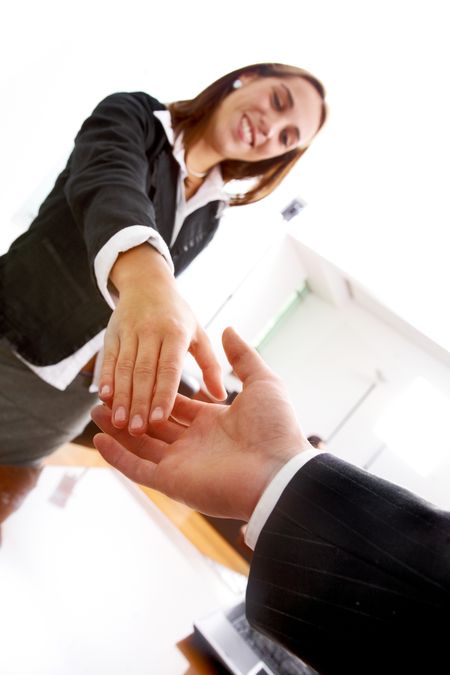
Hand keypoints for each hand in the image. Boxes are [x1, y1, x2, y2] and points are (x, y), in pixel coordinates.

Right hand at [92, 327, 310, 520]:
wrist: (282, 471)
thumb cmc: (276, 427)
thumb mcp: (262, 383)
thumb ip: (242, 358)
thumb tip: (228, 329)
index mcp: (211, 422)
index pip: (175, 404)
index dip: (154, 391)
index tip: (135, 376)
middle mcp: (194, 443)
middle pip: (153, 423)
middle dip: (130, 408)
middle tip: (105, 395)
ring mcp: (181, 464)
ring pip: (140, 444)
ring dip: (118, 428)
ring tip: (96, 410)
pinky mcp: (173, 482)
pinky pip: (138, 468)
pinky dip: (117, 456)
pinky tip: (99, 438)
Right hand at [98, 244, 225, 434]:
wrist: (147, 283)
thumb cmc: (179, 315)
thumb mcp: (199, 334)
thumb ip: (210, 365)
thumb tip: (221, 397)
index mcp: (176, 333)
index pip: (169, 368)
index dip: (163, 393)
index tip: (159, 418)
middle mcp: (151, 331)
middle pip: (144, 372)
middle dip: (139, 402)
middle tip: (137, 429)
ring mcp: (129, 332)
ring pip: (124, 368)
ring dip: (120, 396)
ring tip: (118, 422)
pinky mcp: (111, 334)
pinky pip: (108, 359)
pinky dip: (105, 379)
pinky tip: (104, 399)